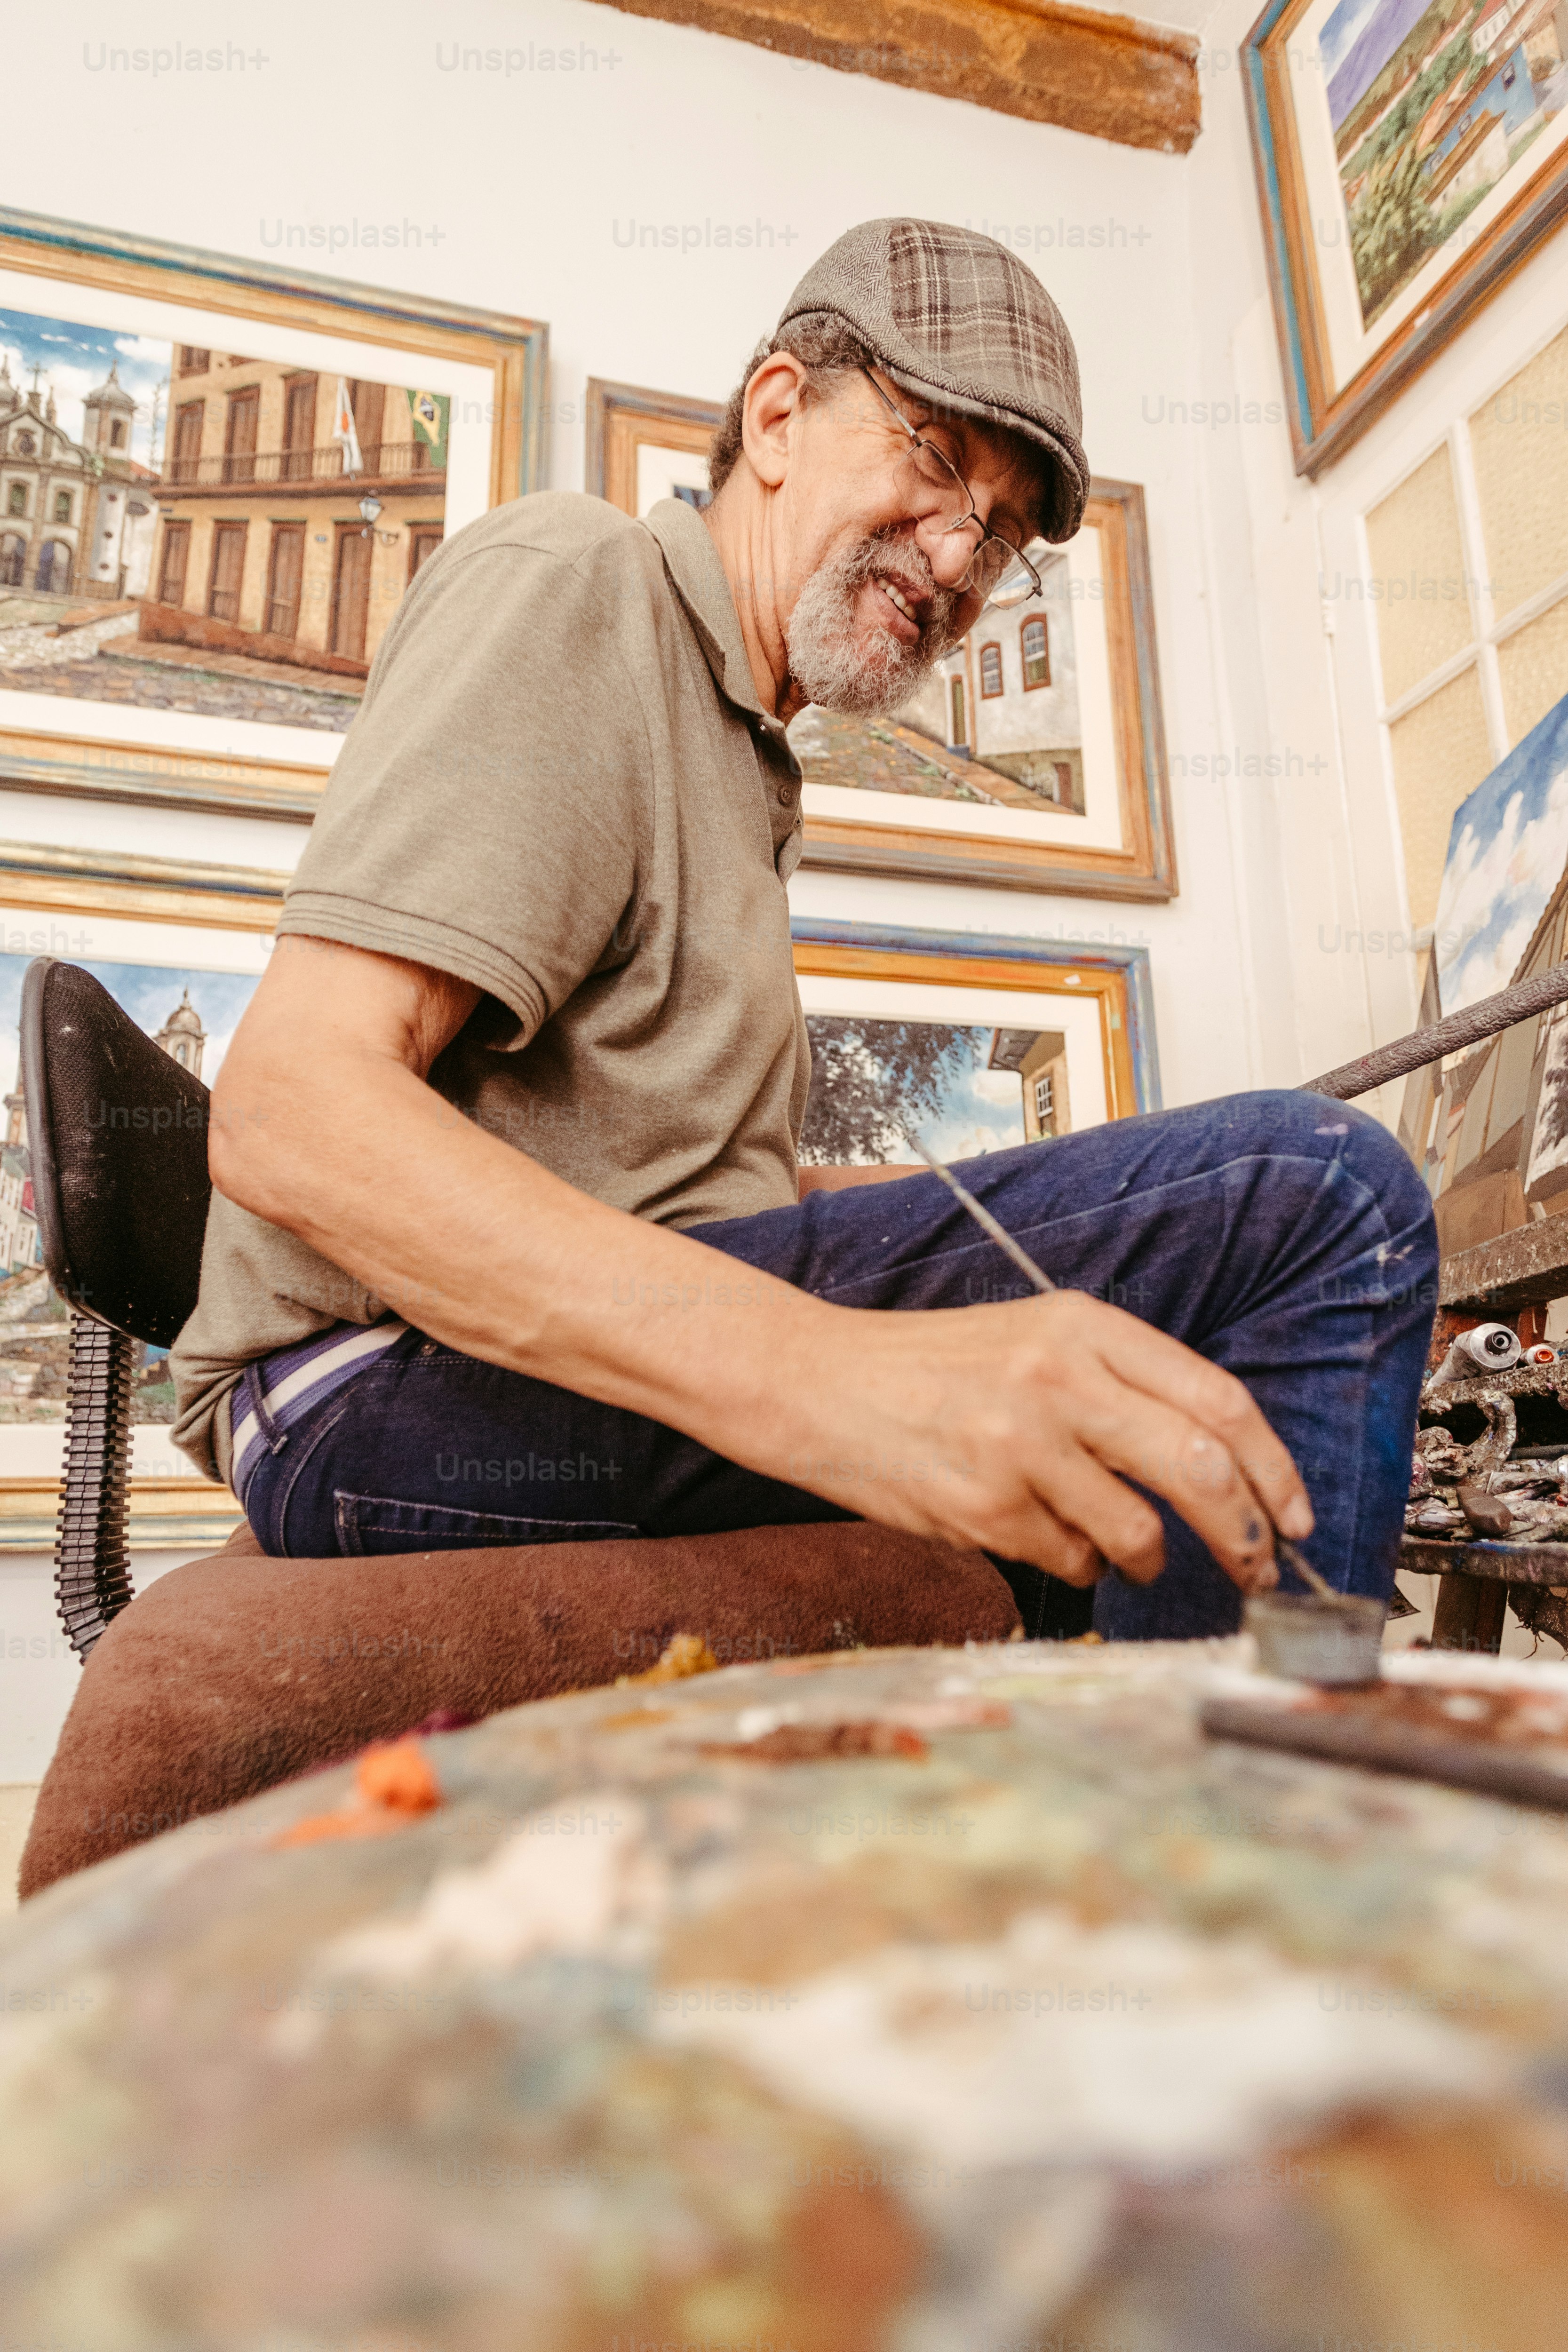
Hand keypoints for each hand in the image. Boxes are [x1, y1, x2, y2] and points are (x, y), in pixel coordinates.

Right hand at [795, 1289, 1311, 1591]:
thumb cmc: (935, 1368)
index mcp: (1084, 1327)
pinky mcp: (985, 1507)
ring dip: (1149, 1558)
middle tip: (1255, 1567)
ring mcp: (1020, 1446)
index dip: (1274, 1467)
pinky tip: (1041, 1531)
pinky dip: (1077, 1562)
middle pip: (1202, 1470)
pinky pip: (1072, 1560)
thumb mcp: (1035, 1339)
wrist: (820, 1383)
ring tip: (1129, 1551)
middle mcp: (1059, 1379)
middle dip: (1245, 1534)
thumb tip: (1222, 1465)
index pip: (1217, 1400)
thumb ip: (1122, 1384)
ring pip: (1139, 1531)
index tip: (1293, 1513)